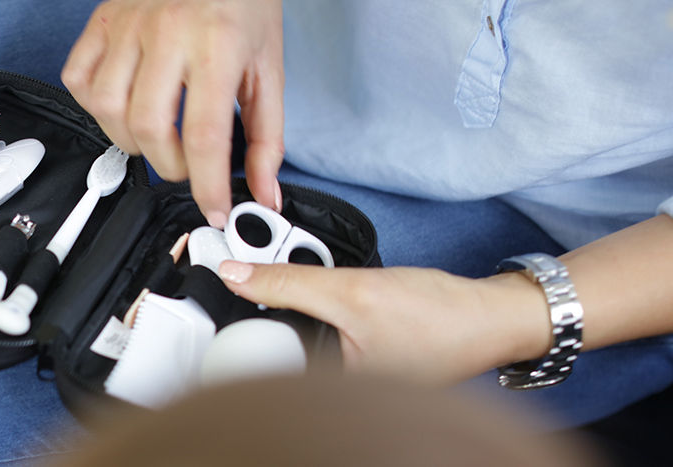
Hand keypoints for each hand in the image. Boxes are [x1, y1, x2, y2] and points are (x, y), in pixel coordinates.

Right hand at [61, 0, 285, 227]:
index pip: (204, 134)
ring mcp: (127, 26)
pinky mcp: (101, 21)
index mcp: (217, 44)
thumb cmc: (243, 4)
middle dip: (168, 165)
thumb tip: (264, 192)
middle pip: (149, 126)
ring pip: (107, 107)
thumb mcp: (269, 68)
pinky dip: (94, 106)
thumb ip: (267, 136)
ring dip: (129, 141)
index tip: (214, 209)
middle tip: (187, 166)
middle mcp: (167, 33)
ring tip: (154, 137)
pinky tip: (122, 107)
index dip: (207, 184)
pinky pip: (78, 78)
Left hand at [217, 261, 553, 385]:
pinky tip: (324, 292)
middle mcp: (333, 397)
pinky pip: (318, 333)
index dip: (236, 331)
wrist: (495, 316)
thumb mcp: (354, 291)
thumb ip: (289, 282)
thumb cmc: (441, 316)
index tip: (213, 294)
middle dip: (266, 312)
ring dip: (290, 307)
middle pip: (274, 349)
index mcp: (328, 398)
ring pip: (295, 338)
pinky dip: (312, 310)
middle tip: (253, 273)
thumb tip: (234, 273)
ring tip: (303, 282)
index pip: (259, 365)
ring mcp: (345, 381)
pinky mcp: (356, 362)